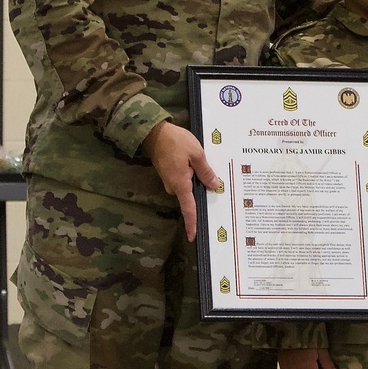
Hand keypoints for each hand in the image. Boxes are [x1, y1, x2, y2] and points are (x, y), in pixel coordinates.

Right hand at [142, 121, 218, 241]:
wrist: (153, 131)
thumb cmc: (175, 141)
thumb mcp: (196, 154)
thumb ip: (205, 171)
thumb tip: (213, 185)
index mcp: (180, 184)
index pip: (188, 208)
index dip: (192, 223)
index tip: (193, 236)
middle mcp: (173, 186)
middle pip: (191, 196)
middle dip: (201, 190)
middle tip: (213, 181)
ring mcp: (169, 181)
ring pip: (187, 186)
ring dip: (196, 179)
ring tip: (202, 164)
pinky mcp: (168, 175)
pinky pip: (183, 180)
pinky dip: (191, 174)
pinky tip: (195, 164)